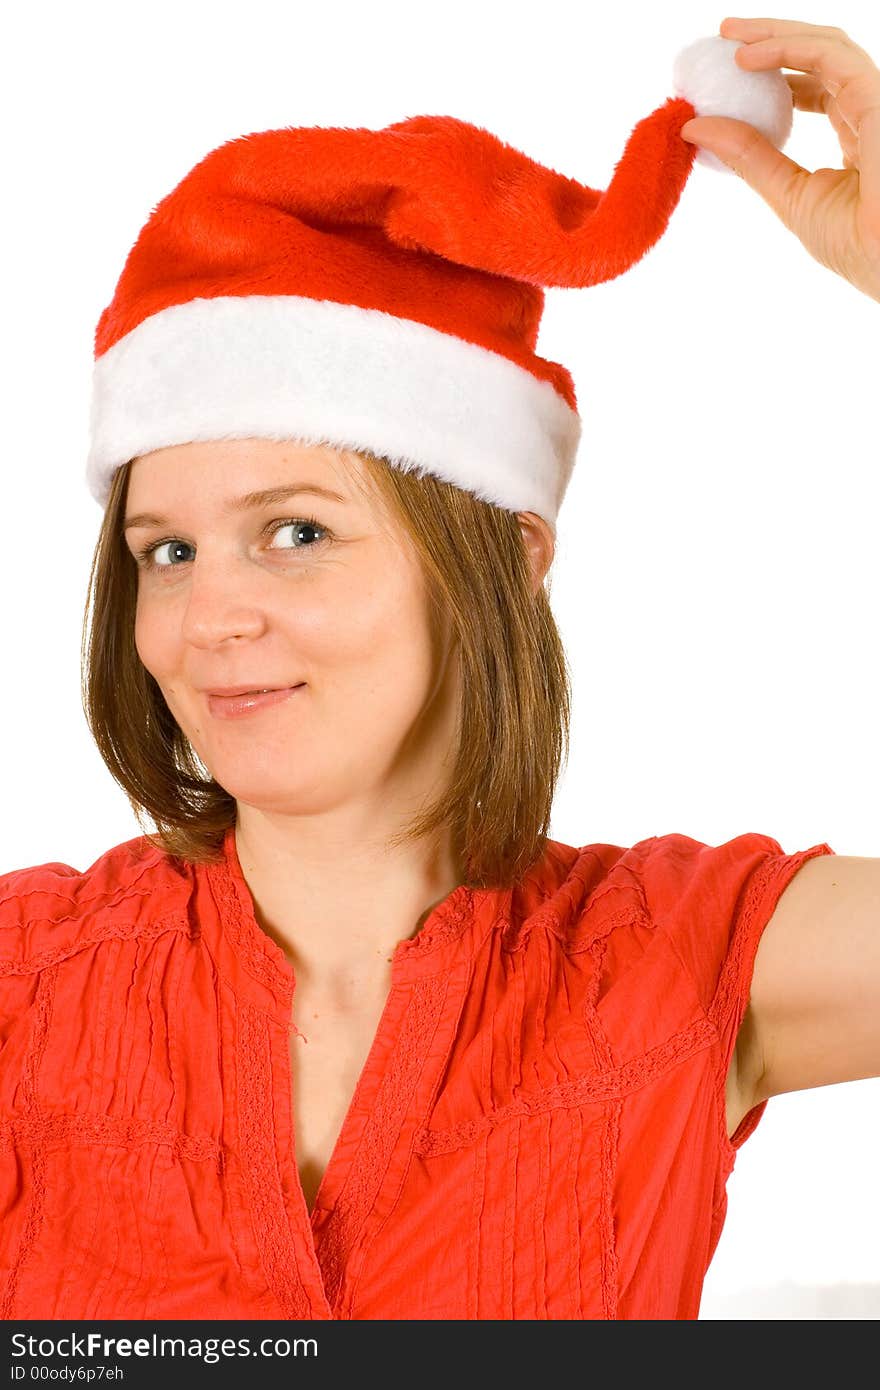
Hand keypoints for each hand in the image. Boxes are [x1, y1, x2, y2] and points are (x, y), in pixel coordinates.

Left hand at [680, 16, 879, 302]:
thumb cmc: (852, 243)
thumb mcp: (790, 194)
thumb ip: (749, 157)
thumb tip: (695, 125)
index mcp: (859, 131)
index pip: (820, 85)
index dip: (779, 69)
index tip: (731, 70)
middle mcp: (872, 109)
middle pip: (823, 54)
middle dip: (773, 38)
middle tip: (725, 36)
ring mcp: (879, 101)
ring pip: (828, 46)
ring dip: (775, 35)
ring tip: (729, 40)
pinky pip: (833, 58)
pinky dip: (789, 49)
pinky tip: (748, 59)